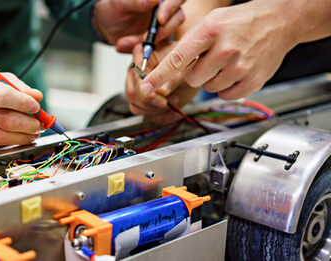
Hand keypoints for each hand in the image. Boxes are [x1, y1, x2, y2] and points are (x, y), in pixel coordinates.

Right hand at [0, 70, 43, 146]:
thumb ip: (18, 87)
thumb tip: (37, 97)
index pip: (2, 96)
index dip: (23, 103)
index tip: (37, 108)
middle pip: (4, 120)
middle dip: (28, 125)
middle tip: (40, 125)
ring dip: (21, 137)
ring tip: (33, 133)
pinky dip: (8, 142)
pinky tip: (16, 137)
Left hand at [94, 0, 185, 52]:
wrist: (105, 25)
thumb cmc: (112, 8)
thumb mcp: (119, 3)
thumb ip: (136, 1)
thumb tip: (154, 0)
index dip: (171, 8)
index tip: (160, 20)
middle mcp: (165, 11)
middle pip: (178, 18)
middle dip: (162, 31)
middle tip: (144, 38)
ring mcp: (162, 28)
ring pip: (166, 37)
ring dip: (145, 43)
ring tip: (123, 42)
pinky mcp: (156, 43)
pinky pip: (154, 50)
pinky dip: (137, 51)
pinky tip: (122, 46)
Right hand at [126, 41, 198, 122]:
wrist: (194, 65)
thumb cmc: (187, 57)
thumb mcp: (185, 64)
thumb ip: (173, 77)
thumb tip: (162, 92)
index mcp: (142, 54)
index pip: (136, 76)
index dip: (146, 90)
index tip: (162, 100)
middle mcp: (135, 71)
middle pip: (132, 94)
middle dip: (151, 103)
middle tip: (168, 102)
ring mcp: (138, 87)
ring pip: (137, 107)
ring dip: (157, 110)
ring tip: (175, 101)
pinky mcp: (145, 100)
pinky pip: (147, 115)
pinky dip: (162, 117)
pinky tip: (175, 112)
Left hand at [141, 0, 298, 99]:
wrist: (278, 22)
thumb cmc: (240, 22)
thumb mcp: (210, 22)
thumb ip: (189, 44)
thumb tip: (169, 69)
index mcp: (210, 31)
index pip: (177, 59)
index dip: (158, 76)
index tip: (145, 87)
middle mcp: (225, 50)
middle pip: (192, 79)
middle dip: (195, 72)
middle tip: (210, 58)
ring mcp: (240, 67)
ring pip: (208, 88)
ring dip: (212, 78)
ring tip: (226, 61)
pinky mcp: (252, 82)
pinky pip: (225, 95)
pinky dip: (226, 86)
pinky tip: (235, 70)